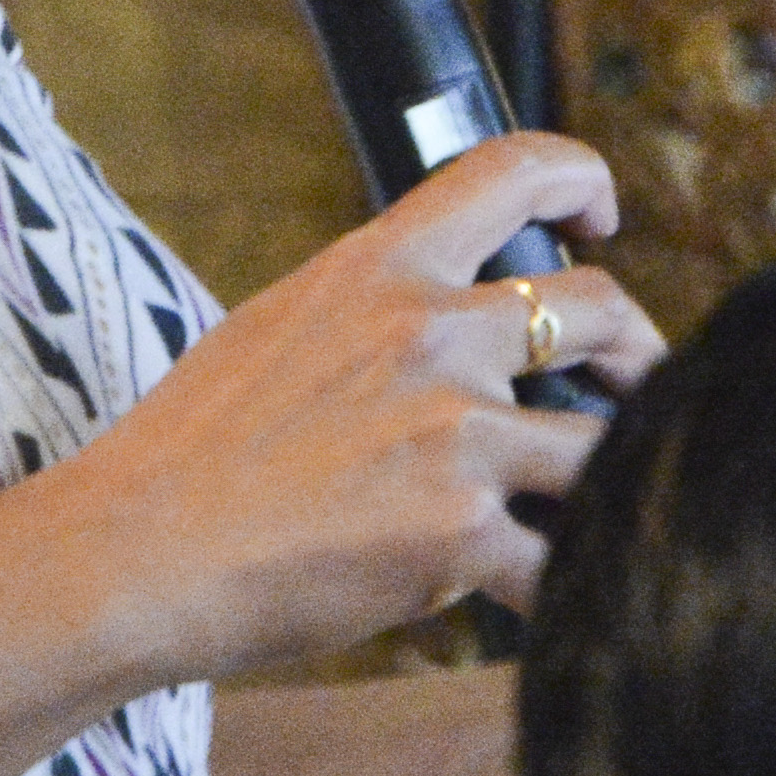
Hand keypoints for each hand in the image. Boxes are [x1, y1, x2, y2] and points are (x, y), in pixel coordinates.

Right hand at [18, 136, 666, 686]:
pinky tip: (555, 604)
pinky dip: (568, 585)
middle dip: (640, 346)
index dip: (578, 177)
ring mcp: (456, 433)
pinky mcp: (461, 535)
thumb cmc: (187, 458)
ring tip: (604, 506)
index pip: (509, 171)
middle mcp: (432, 335)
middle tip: (641, 380)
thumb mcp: (275, 331)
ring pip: (604, 443)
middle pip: (598, 306)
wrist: (134, 556)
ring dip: (614, 475)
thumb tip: (434, 322)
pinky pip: (562, 560)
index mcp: (379, 271)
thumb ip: (366, 316)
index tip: (600, 215)